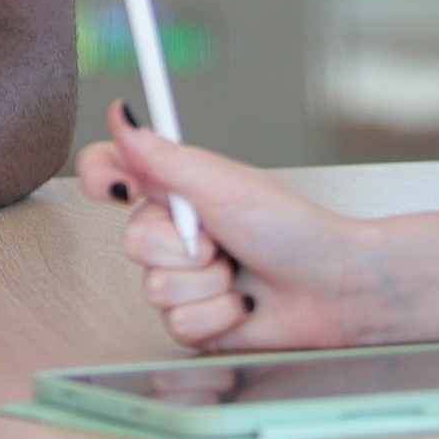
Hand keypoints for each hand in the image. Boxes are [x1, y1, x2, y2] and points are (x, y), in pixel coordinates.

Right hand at [75, 101, 386, 352]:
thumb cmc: (294, 230)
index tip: (119, 186)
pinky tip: (242, 306)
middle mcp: (176, 235)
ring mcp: (185, 281)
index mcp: (178, 191)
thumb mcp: (223, 185)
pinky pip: (176, 325)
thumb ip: (162, 156)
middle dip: (181, 245)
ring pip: (153, 288)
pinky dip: (216, 315)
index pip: (112, 173)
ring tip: (238, 274)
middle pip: (131, 240)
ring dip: (205, 283)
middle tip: (220, 239)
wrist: (336, 291)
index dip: (102, 178)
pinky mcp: (196, 324)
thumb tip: (120, 113)